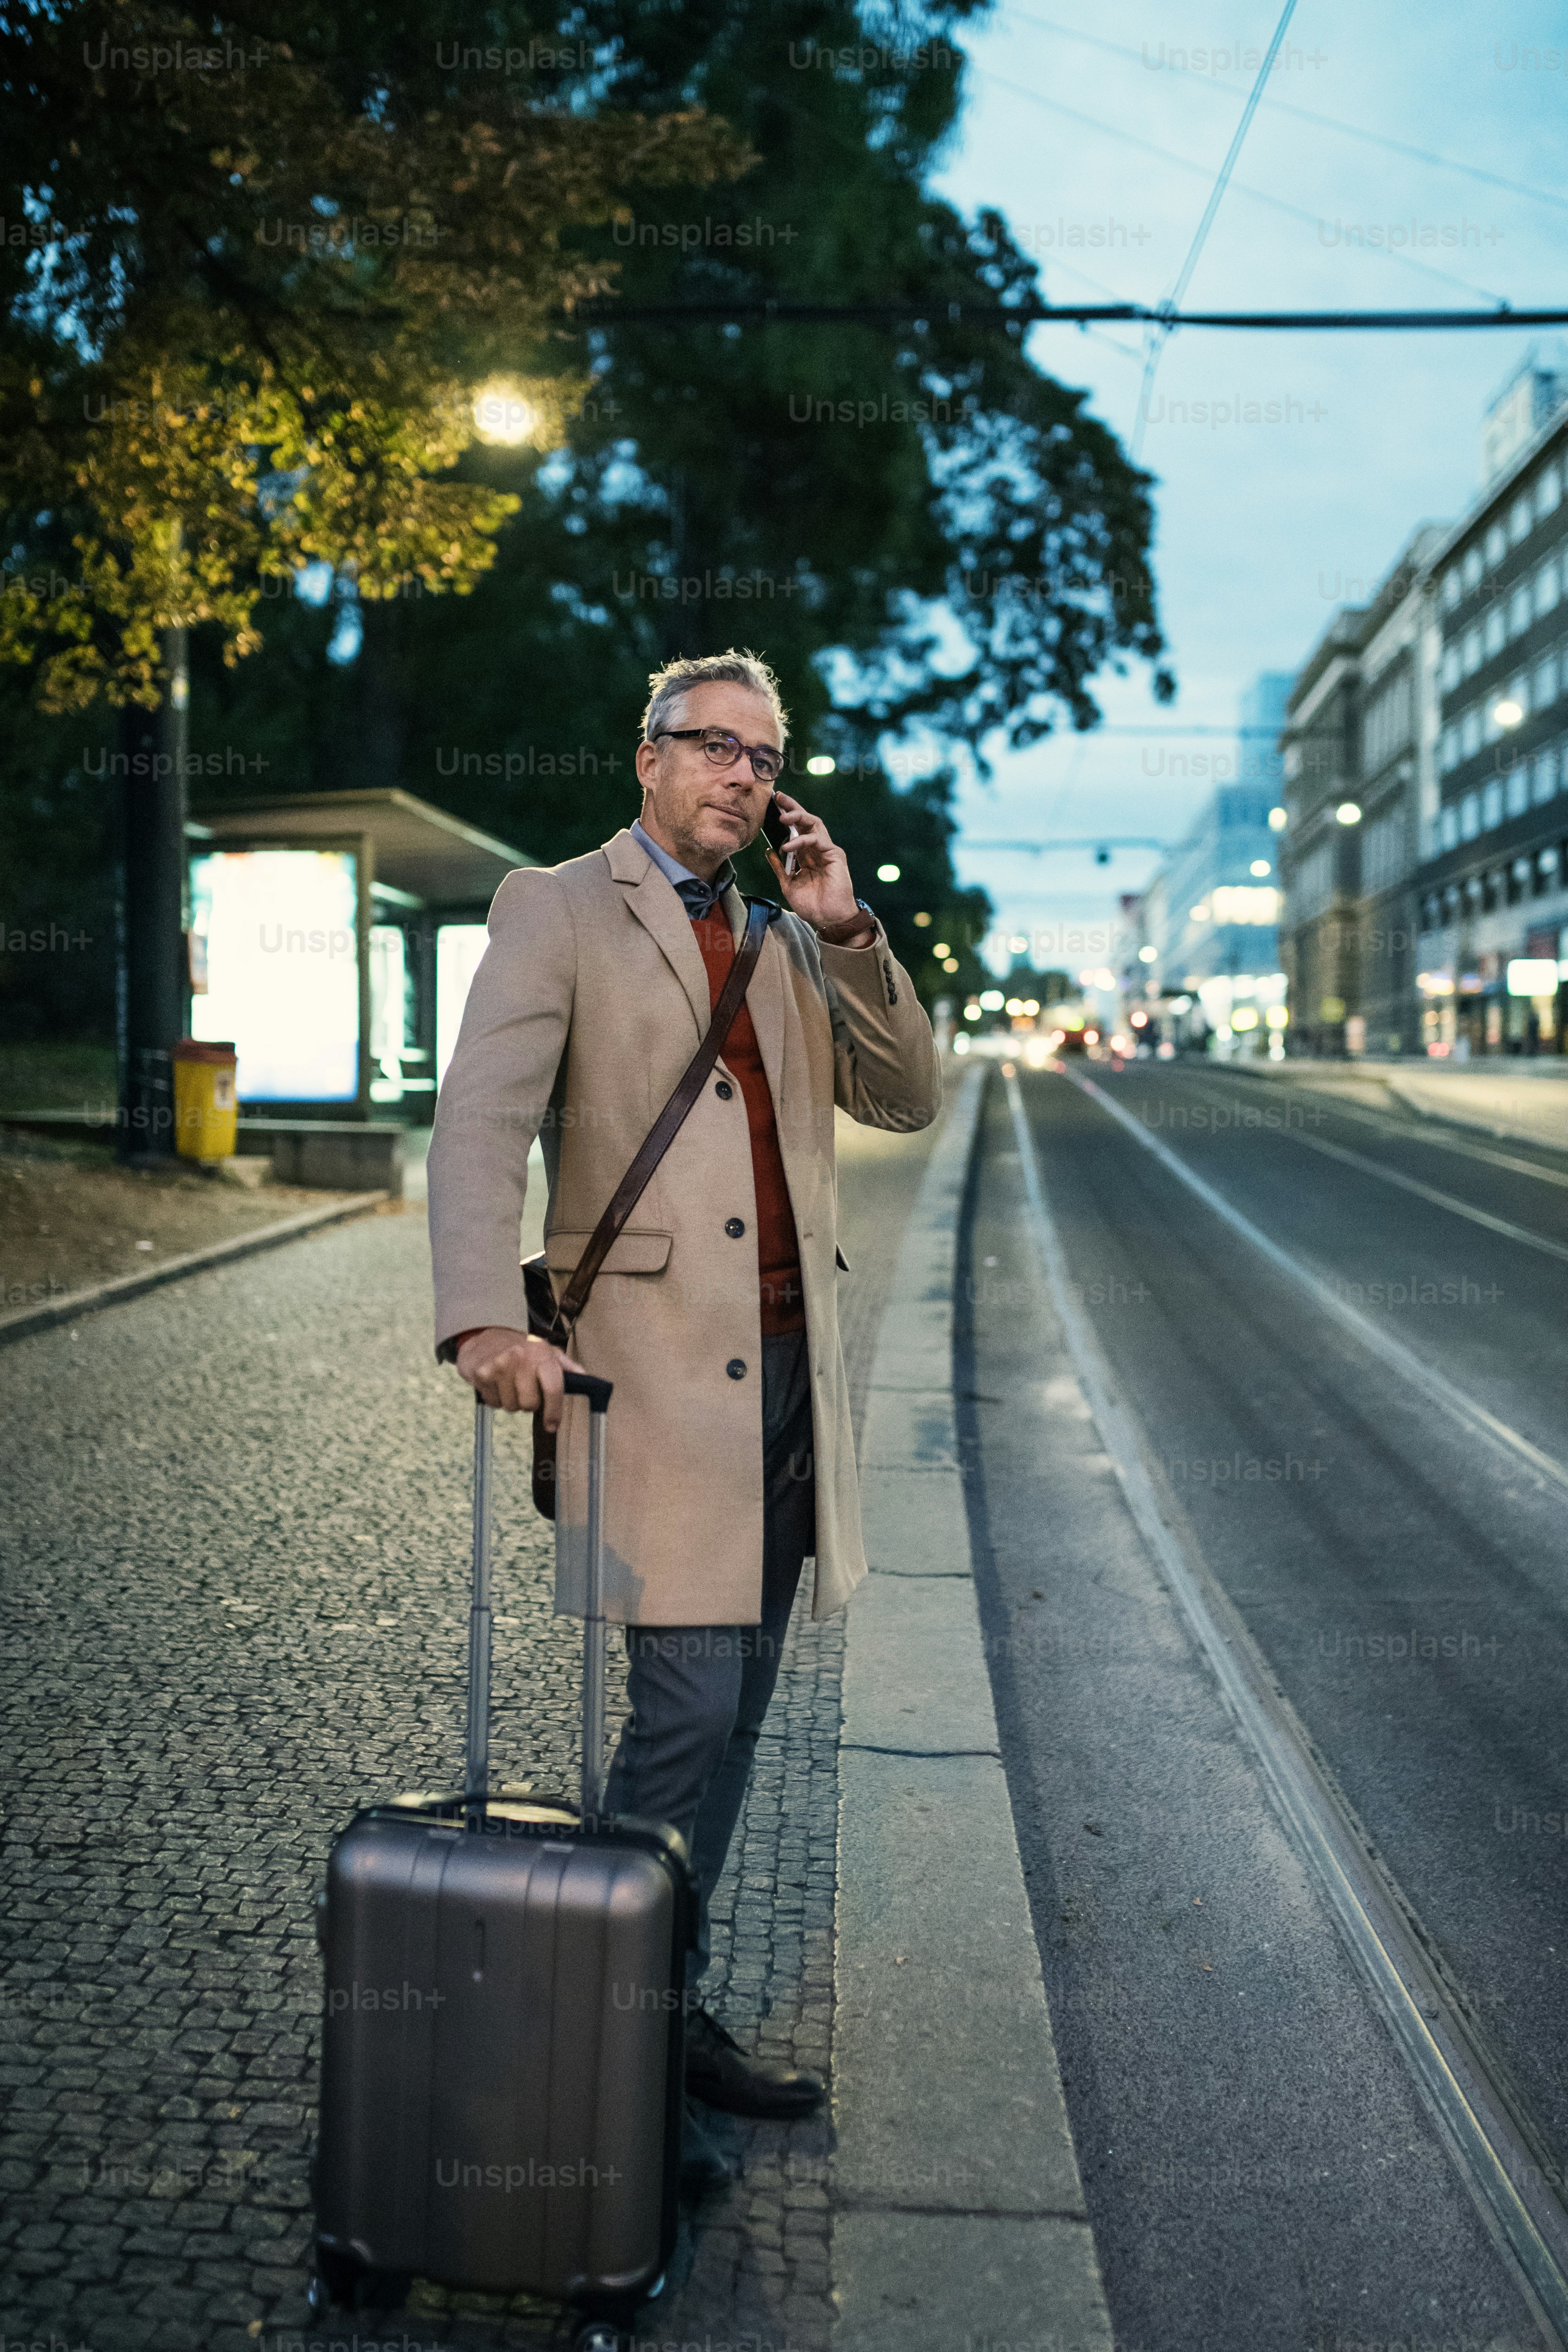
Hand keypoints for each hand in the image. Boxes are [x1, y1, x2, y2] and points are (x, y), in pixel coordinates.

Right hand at [455, 1327, 585, 1426]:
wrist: (483, 1336)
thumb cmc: (519, 1347)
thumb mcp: (544, 1349)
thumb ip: (565, 1364)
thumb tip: (584, 1376)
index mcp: (540, 1354)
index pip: (553, 1388)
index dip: (554, 1411)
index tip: (552, 1425)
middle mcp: (521, 1358)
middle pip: (529, 1404)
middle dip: (528, 1403)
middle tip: (523, 1389)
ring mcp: (500, 1365)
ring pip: (511, 1406)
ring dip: (511, 1401)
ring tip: (508, 1384)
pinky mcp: (482, 1374)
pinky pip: (494, 1403)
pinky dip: (495, 1398)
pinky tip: (495, 1383)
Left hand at [765, 793, 874, 944]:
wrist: (828, 919)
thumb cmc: (812, 905)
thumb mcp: (788, 884)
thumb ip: (780, 868)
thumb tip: (768, 851)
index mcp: (806, 855)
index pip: (796, 829)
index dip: (786, 815)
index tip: (773, 804)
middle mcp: (817, 849)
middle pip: (806, 821)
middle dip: (792, 807)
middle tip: (778, 797)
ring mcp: (827, 850)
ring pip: (814, 824)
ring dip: (798, 818)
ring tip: (782, 818)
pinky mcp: (835, 855)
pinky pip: (817, 840)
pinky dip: (802, 840)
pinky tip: (789, 846)